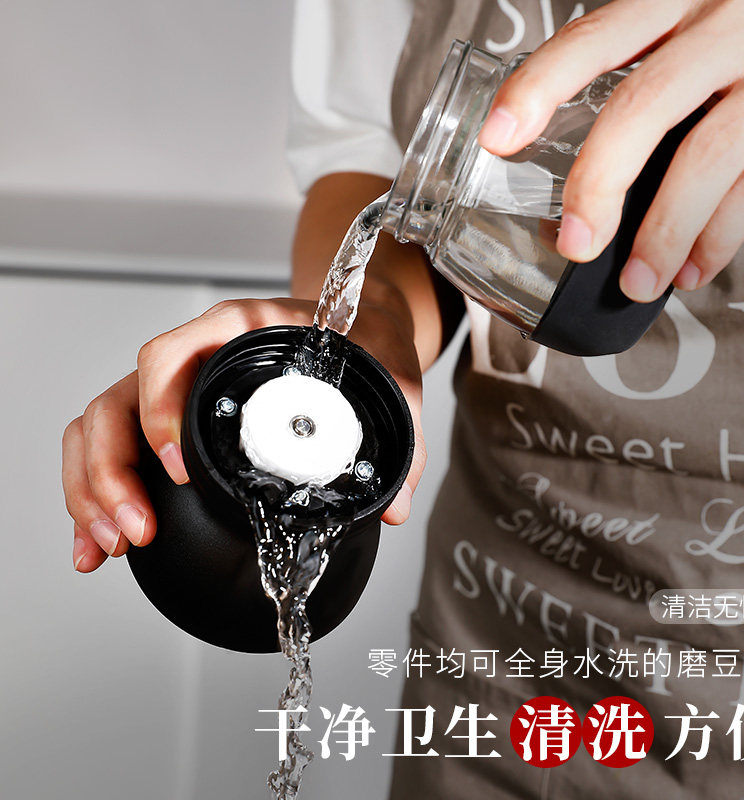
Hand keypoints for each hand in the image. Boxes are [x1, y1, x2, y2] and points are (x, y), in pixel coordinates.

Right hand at [62, 297, 425, 572]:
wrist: (359, 324)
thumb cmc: (361, 336)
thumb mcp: (387, 370)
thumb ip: (399, 431)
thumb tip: (392, 507)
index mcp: (235, 331)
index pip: (167, 358)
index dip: (159, 412)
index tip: (180, 467)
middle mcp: (195, 356)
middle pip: (117, 402)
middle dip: (110, 472)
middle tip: (137, 528)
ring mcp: (178, 388)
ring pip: (102, 427)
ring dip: (93, 489)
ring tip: (113, 545)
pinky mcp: (174, 418)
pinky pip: (117, 449)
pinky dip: (97, 495)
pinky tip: (100, 543)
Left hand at [478, 0, 743, 300]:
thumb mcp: (702, 23)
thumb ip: (647, 71)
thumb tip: (584, 174)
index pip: (596, 38)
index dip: (540, 86)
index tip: (497, 137)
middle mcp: (732, 21)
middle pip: (645, 106)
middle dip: (599, 184)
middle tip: (575, 243)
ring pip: (709, 156)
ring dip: (663, 233)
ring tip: (636, 283)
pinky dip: (722, 236)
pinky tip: (693, 268)